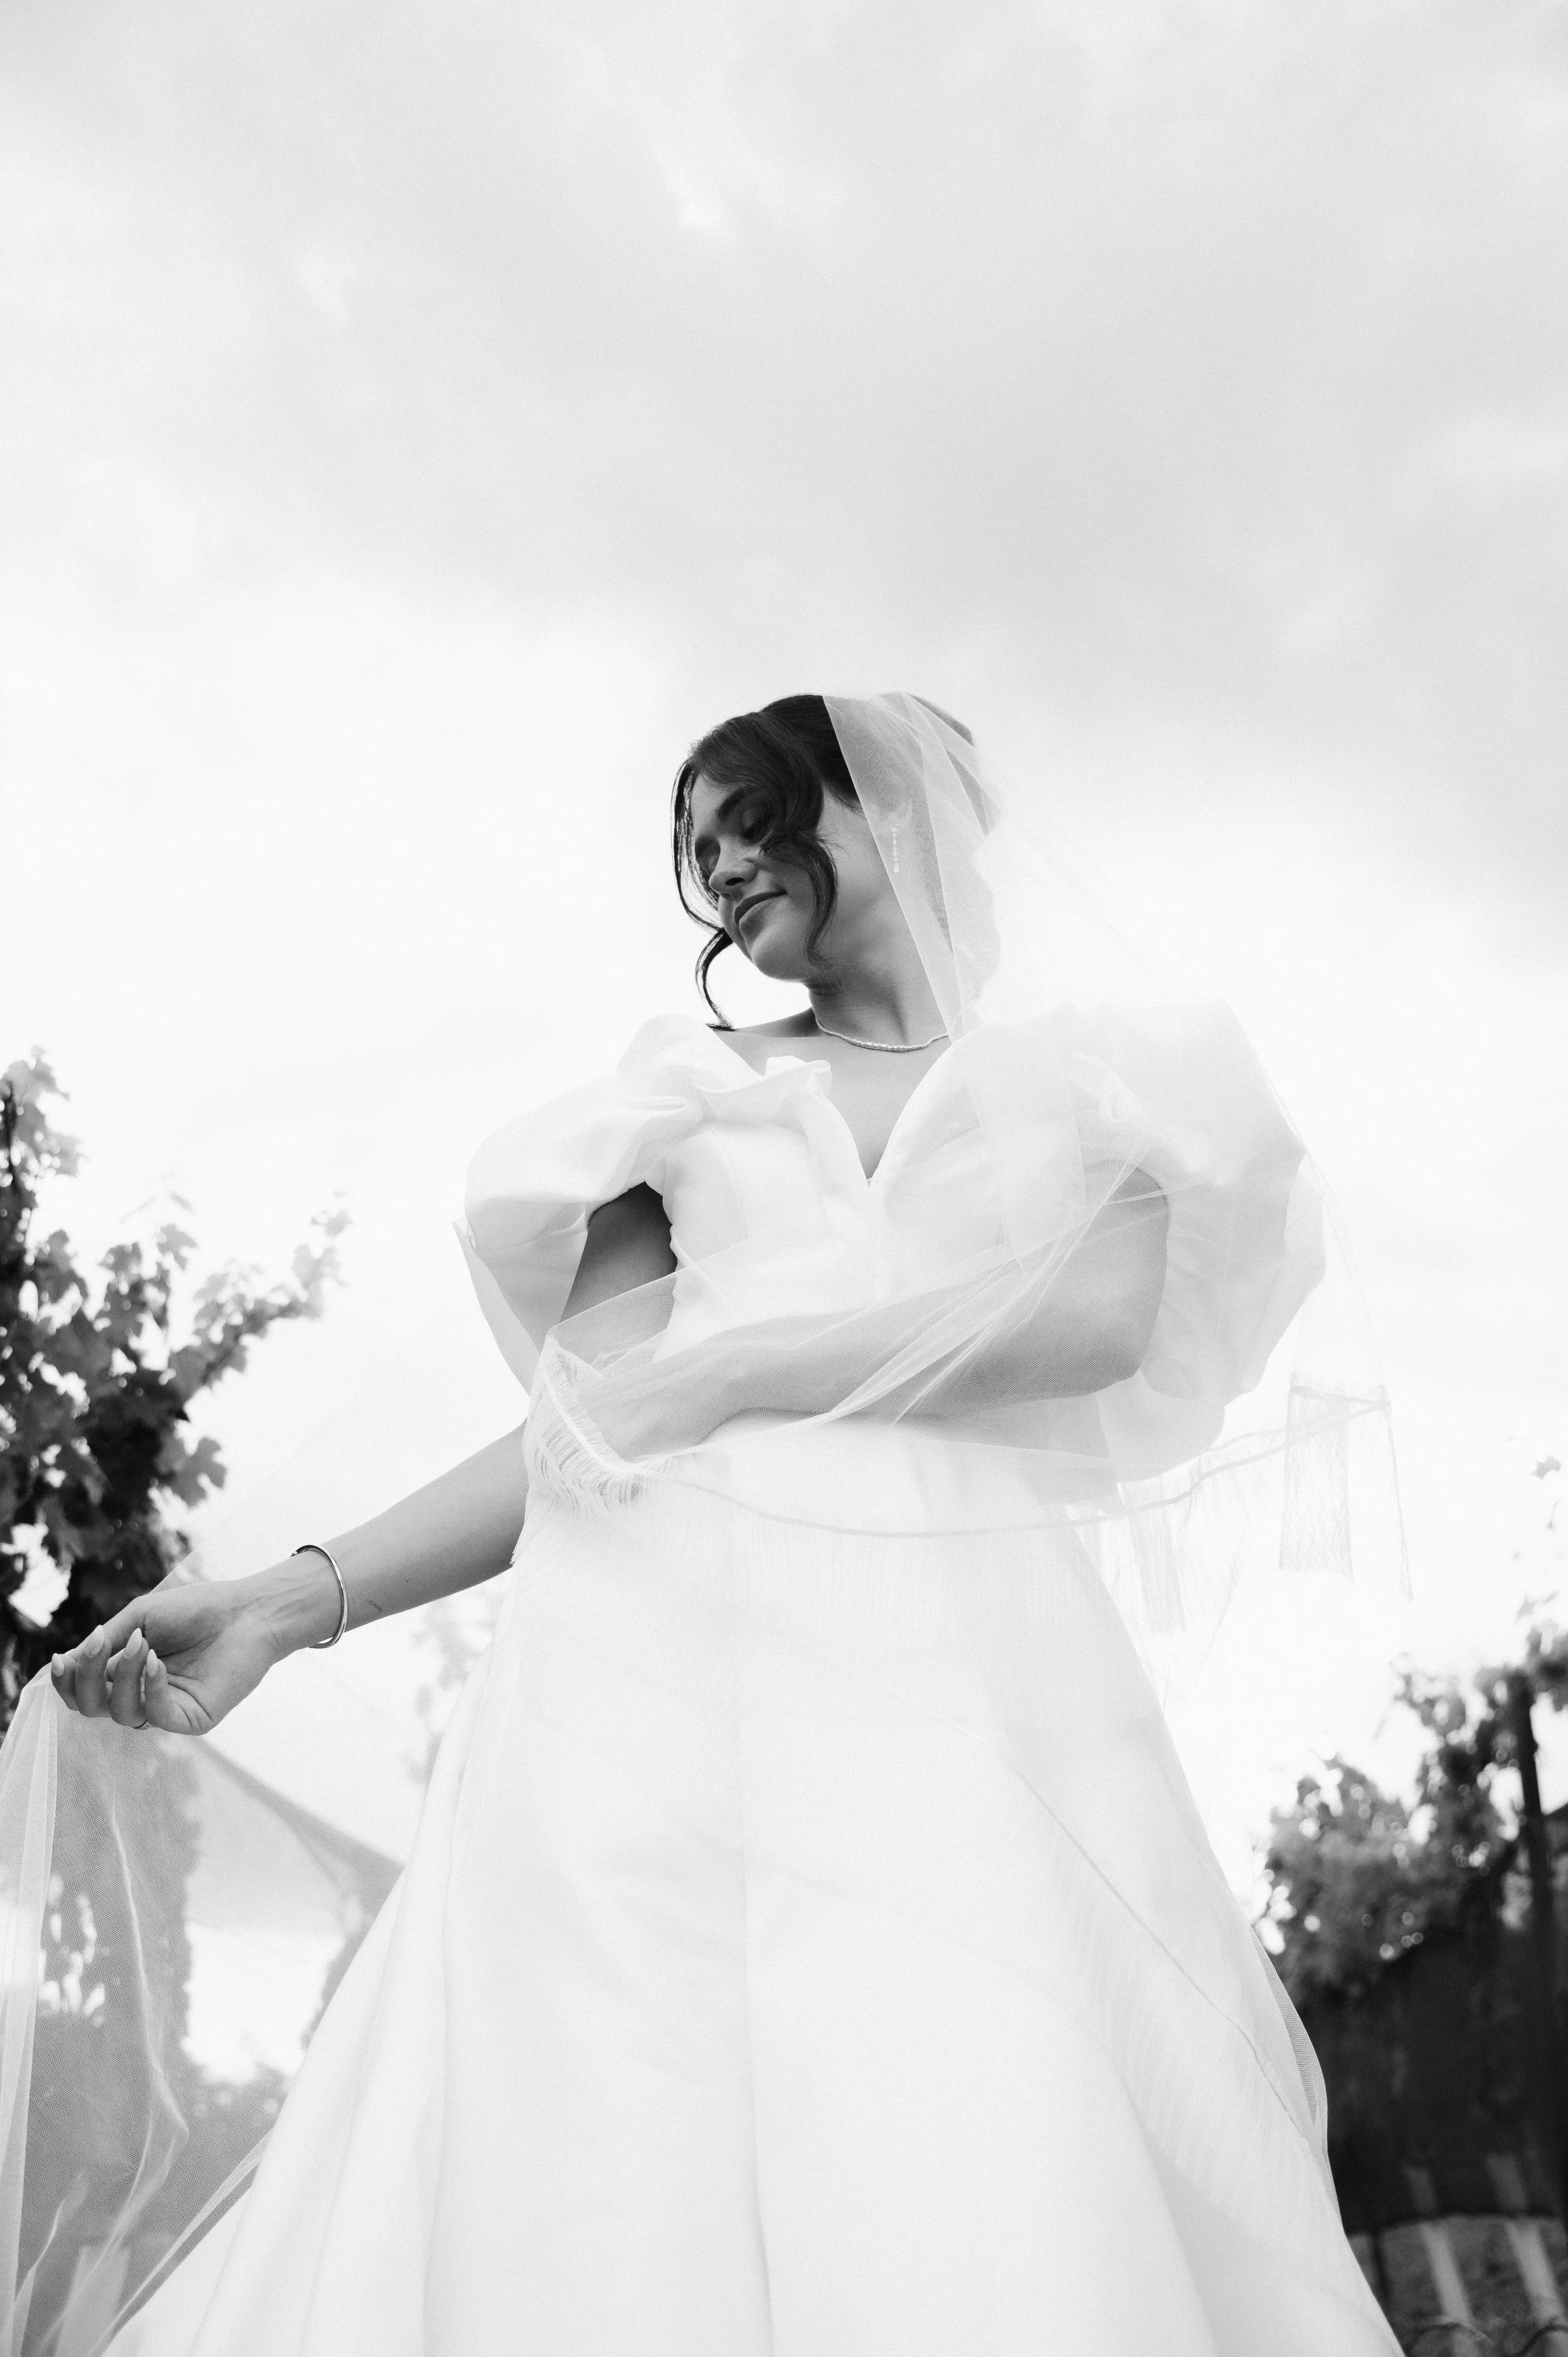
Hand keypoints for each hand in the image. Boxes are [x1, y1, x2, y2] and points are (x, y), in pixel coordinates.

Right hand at [49, 1557, 340, 1737]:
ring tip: (145, 1643)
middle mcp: (141, 1694)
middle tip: (100, 1644)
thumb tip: (64, 1663)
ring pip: (120, 1712)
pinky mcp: (191, 1719)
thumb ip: (105, 1642)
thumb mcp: (140, 1617)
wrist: (248, 1611)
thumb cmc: (198, 1609)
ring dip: (124, 1674)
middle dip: (86, 1679)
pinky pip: (155, 1716)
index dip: (66, 1682)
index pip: (83, 1691)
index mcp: (125, 1672)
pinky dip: (150, 1687)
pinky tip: (158, 1661)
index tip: (60, 1660)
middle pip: (91, 1707)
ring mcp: (165, 1708)